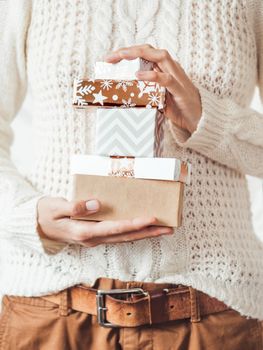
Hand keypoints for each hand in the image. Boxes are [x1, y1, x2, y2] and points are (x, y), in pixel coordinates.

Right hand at [37, 197, 172, 247]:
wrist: (38, 226)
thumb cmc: (46, 214)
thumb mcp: (56, 207)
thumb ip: (75, 206)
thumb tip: (97, 203)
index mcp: (84, 231)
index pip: (115, 228)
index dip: (134, 223)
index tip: (151, 218)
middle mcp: (93, 239)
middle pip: (125, 237)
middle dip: (148, 232)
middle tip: (169, 228)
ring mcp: (95, 239)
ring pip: (124, 238)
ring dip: (144, 234)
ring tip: (162, 229)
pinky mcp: (95, 236)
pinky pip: (118, 236)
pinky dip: (133, 232)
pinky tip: (142, 228)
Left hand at [105, 44, 201, 133]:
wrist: (198, 119)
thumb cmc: (177, 108)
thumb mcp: (157, 97)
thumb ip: (145, 90)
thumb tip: (125, 92)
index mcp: (165, 68)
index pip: (145, 53)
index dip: (127, 52)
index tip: (109, 59)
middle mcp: (171, 68)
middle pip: (149, 50)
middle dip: (128, 50)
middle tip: (109, 57)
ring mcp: (177, 77)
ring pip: (160, 56)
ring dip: (139, 54)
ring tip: (121, 57)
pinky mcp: (180, 90)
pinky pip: (166, 79)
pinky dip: (152, 75)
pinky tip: (138, 75)